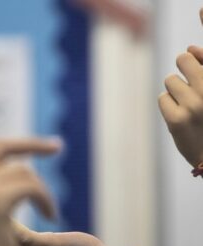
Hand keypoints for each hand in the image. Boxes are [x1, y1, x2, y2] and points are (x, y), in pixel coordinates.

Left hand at [158, 9, 202, 167]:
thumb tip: (190, 48)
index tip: (201, 7)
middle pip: (183, 59)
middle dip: (184, 69)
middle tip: (192, 89)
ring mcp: (195, 105)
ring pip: (170, 80)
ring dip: (176, 92)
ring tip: (189, 108)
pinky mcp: (177, 120)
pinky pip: (162, 98)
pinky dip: (168, 106)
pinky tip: (180, 118)